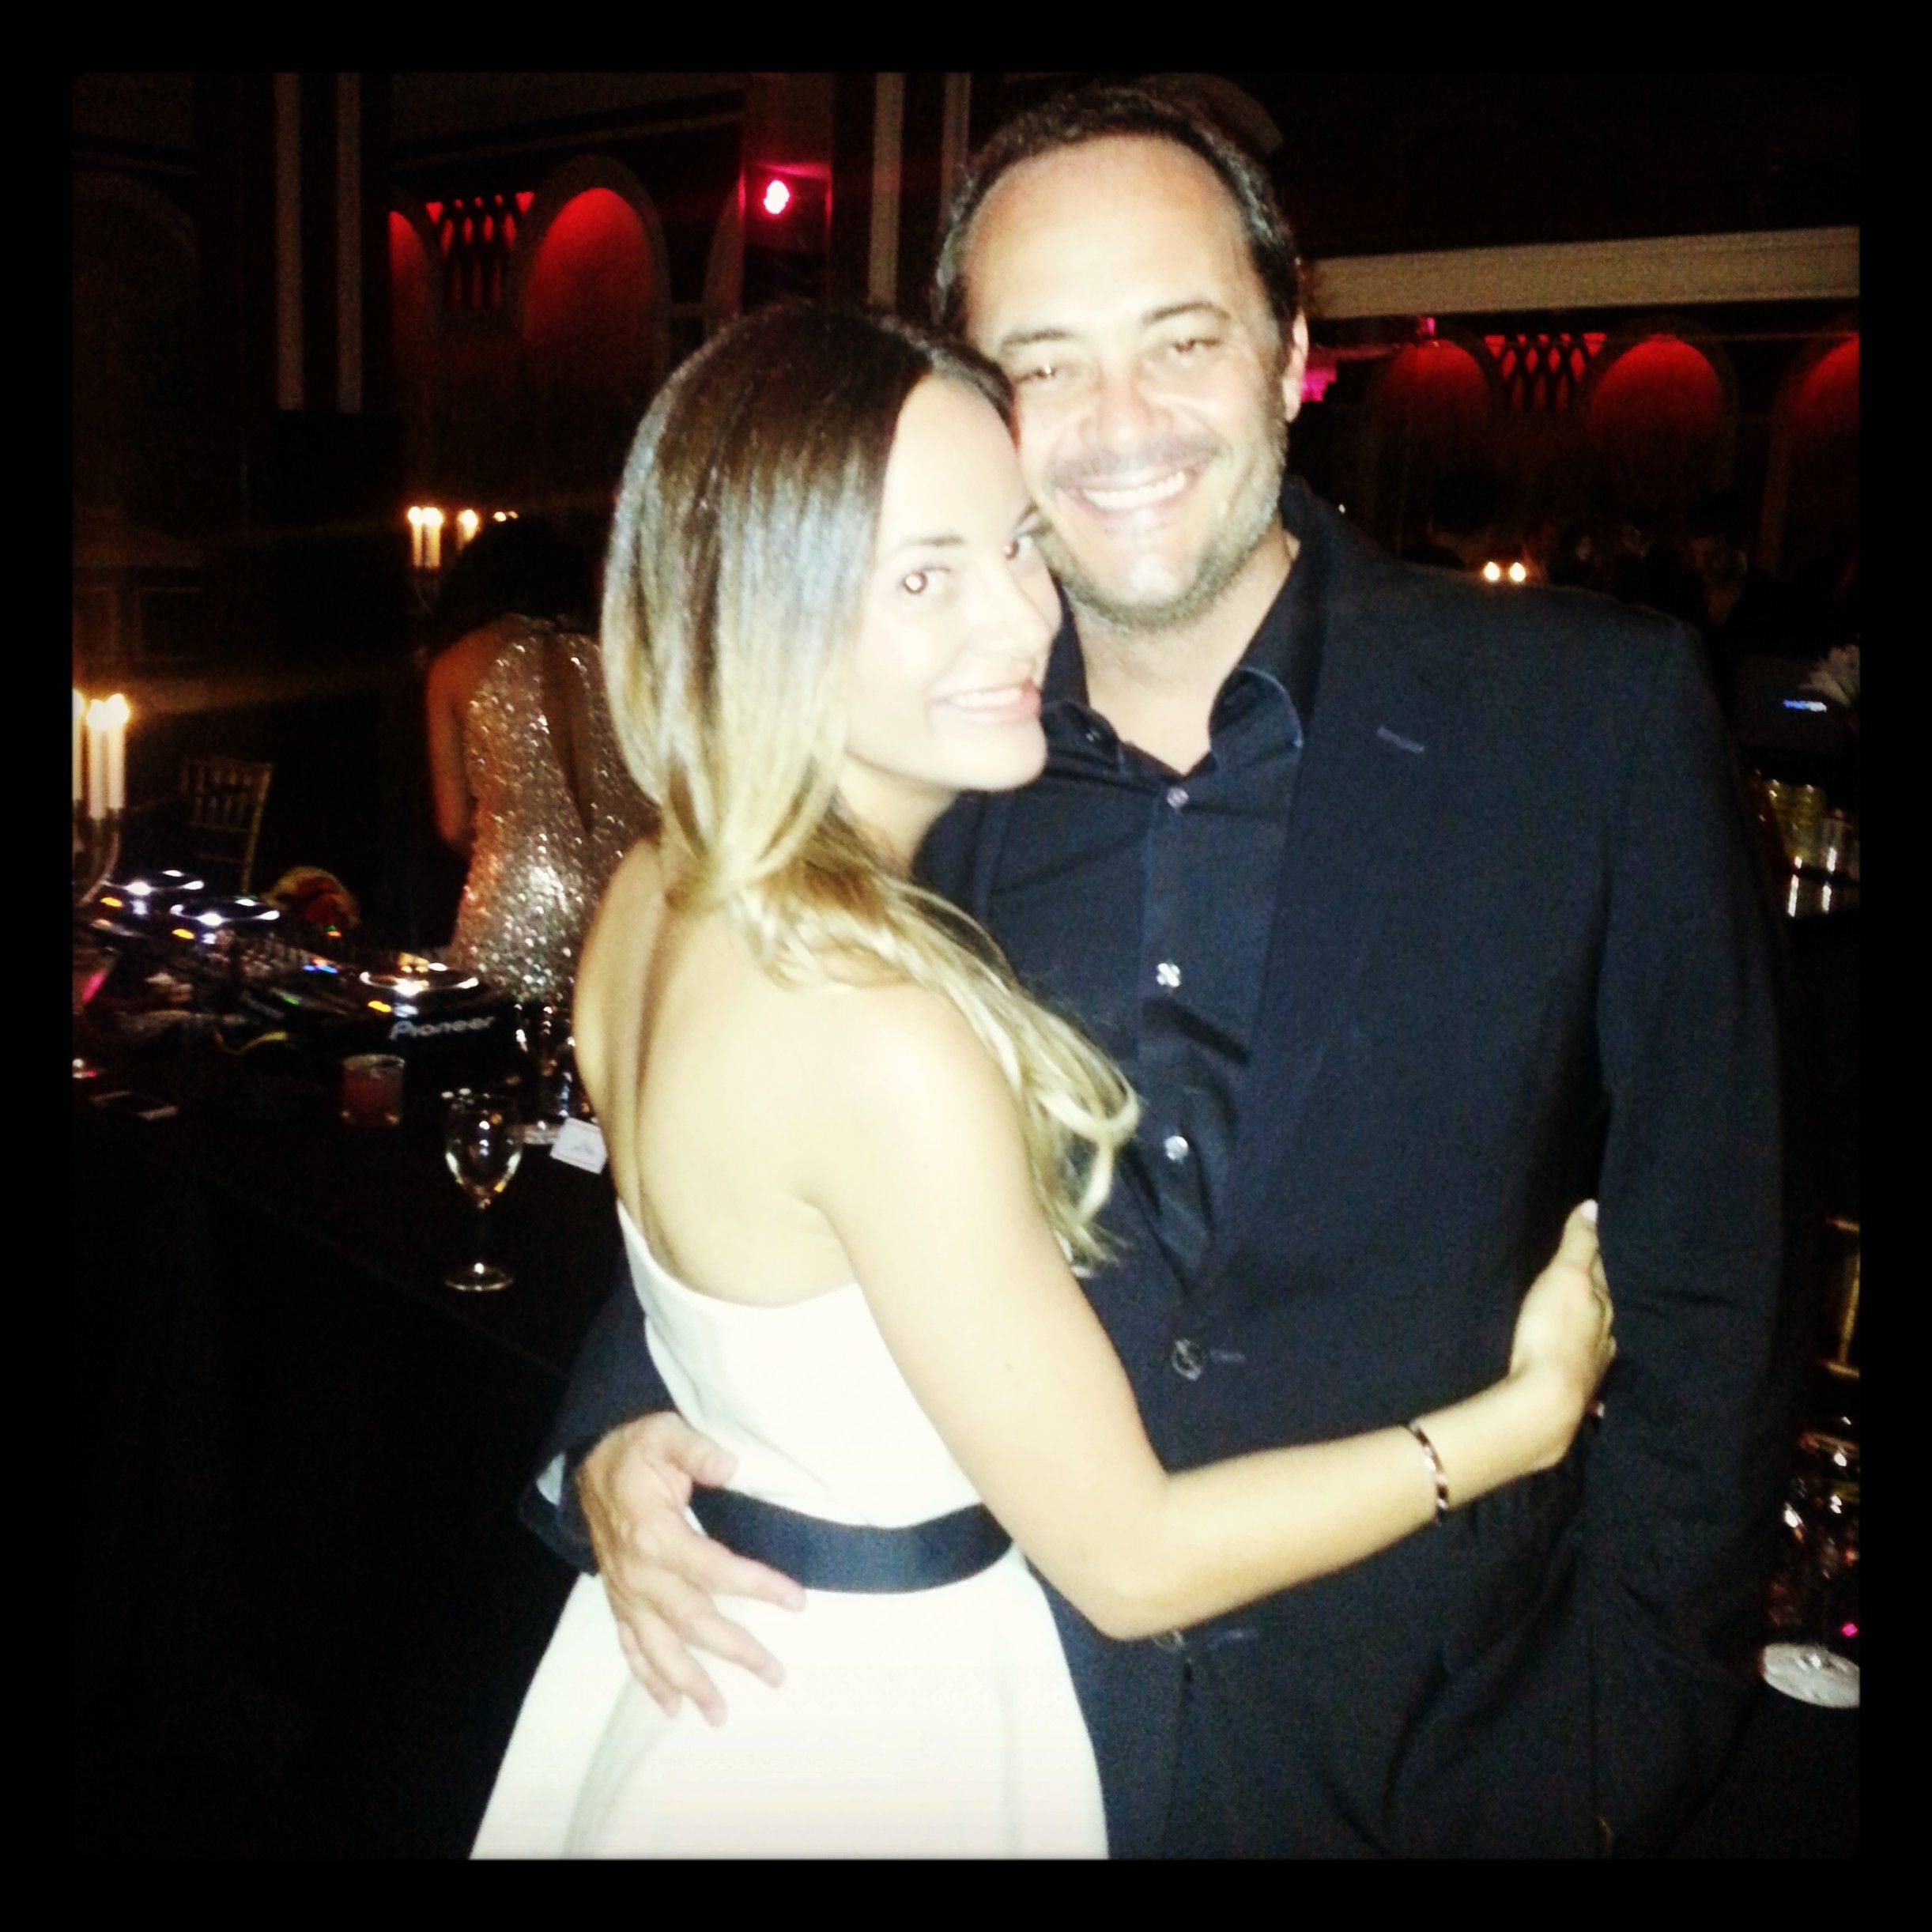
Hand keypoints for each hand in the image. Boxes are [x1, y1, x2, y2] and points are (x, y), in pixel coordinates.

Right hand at [577, 1411, 806, 1724]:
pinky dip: (649, 1679)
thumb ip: (697, 1451)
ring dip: (690, 1682)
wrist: (586, 1462)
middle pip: (692, 1621)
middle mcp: (638, 1574)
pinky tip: (672, 1707)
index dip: (757, 1585)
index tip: (797, 1601)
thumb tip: (731, 1466)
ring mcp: (626, 1594)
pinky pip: (631, 1647)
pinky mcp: (618, 1601)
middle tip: (775, 1674)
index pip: (714, 1569)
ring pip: (659, 1648)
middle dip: (735, 1650)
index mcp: (655, 1535)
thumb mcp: (666, 1434)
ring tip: (720, 1714)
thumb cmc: (637, 1449)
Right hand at [1506, 1201, 1615, 1463]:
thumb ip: (1580, 1243)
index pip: (1607, 1273)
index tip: (1605, 1241)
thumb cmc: (1554, 1330)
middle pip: (1606, 1307)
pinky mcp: (1578, 1391)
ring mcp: (1595, 1366)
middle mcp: (1608, 1336)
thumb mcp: (1565, 1277)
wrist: (1546, 1399)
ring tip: (1590, 1320)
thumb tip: (1595, 1206)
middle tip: (1597, 1280)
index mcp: (1606, 1306)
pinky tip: (1586, 1371)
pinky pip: (1586, 1369)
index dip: (1603, 1256)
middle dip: (1603, 1295)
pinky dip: (1586, 1363)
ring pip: (1599, 1339)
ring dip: (1596, 1329)